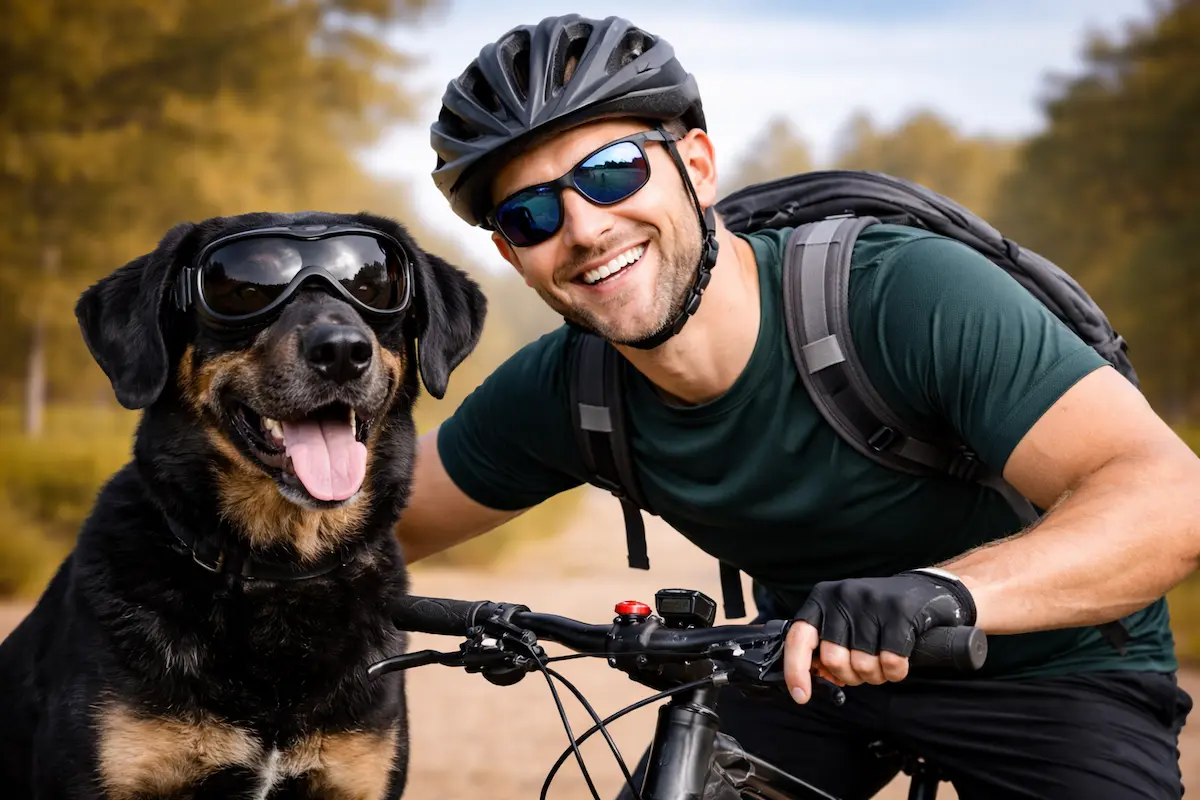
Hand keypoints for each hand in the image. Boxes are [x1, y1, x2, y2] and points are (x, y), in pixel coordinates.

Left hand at [783, 569, 975, 703]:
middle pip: (834, 659)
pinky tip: (899, 664)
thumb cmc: (877, 614)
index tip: (800, 696)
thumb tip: (815, 677)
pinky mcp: (900, 611)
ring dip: (875, 676)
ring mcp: (871, 601)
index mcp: (822, 599)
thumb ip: (825, 644)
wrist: (924, 590)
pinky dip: (895, 672)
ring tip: (882, 665)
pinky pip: (891, 661)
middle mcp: (842, 596)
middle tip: (864, 672)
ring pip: (863, 664)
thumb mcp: (844, 621)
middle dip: (850, 677)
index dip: (795, 670)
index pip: (798, 638)